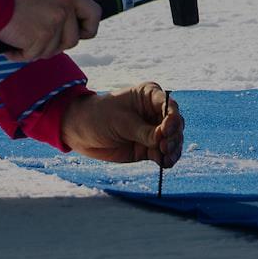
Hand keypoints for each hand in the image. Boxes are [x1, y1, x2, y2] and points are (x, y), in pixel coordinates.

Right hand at [0, 0, 100, 62]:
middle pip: (73, 40)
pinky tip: (10, 44)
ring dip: (34, 50)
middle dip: (54, 45)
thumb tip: (64, 29)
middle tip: (36, 40)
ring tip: (18, 37)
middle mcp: (64, 5)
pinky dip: (19, 54)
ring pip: (53, 51)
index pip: (94, 13)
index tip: (80, 35)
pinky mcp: (42, 36)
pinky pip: (33, 56)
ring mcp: (55, 21)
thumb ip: (56, 7)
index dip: (88, 29)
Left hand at [61, 82, 184, 167]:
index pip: (170, 106)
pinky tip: (165, 162)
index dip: (172, 119)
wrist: (81, 131)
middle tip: (164, 147)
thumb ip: (143, 132)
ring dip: (173, 150)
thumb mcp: (121, 122)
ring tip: (165, 157)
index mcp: (150, 96)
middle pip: (176, 125)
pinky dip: (166, 159)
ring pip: (173, 141)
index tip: (166, 131)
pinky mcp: (150, 148)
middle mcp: (156, 112)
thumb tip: (164, 140)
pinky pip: (164, 154)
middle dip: (173, 137)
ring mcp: (154, 131)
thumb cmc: (99, 116)